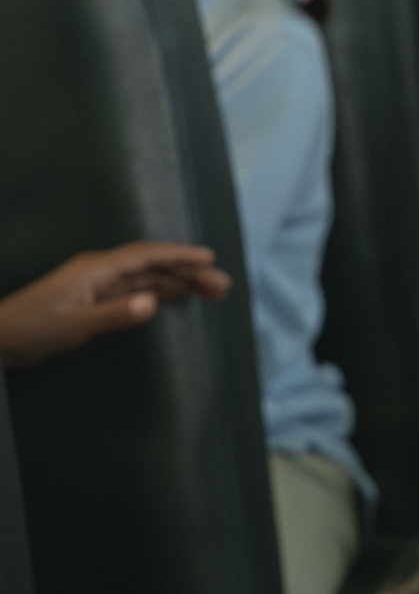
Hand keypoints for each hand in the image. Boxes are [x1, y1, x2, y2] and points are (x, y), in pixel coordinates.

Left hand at [0, 242, 228, 368]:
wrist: (2, 339)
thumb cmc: (32, 328)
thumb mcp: (73, 324)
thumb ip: (114, 314)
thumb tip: (153, 304)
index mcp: (97, 269)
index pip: (146, 255)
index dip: (179, 255)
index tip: (210, 259)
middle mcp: (102, 273)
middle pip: (153, 266)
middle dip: (188, 271)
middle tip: (222, 286)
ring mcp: (100, 287)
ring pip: (149, 279)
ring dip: (180, 283)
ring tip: (211, 293)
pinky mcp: (97, 302)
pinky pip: (138, 292)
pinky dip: (162, 294)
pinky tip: (178, 299)